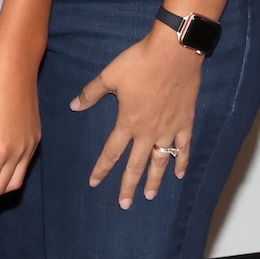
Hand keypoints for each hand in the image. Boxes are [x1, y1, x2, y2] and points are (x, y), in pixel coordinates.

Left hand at [76, 26, 201, 206]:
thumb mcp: (110, 75)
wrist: (173, 53)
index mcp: (127, 122)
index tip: (94, 183)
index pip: (111, 152)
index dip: (102, 169)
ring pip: (160, 162)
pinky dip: (182, 162)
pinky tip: (179, 175)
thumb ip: (91, 93)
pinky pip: (184, 148)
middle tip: (125, 204)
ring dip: (155, 180)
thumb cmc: (139, 62)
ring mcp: (169, 129)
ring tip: (150, 196)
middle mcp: (148, 132)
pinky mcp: (185, 123)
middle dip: (128, 186)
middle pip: (136, 165)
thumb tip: (73, 106)